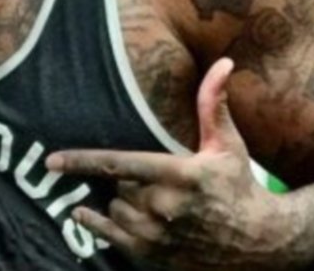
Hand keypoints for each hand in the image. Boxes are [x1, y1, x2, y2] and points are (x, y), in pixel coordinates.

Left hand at [45, 58, 285, 269]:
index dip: (81, 162)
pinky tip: (82, 214)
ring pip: (114, 210)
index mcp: (179, 176)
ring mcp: (157, 236)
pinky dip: (96, 224)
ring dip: (120, 202)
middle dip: (127, 180)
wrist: (261, 243)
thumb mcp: (227, 145)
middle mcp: (164, 208)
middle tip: (151, 179)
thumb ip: (213, 104)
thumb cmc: (240, 186)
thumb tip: (222, 62)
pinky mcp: (154, 257)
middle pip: (118, 186)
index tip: (52, 159)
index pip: (119, 165)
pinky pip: (111, 238)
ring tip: (146, 199)